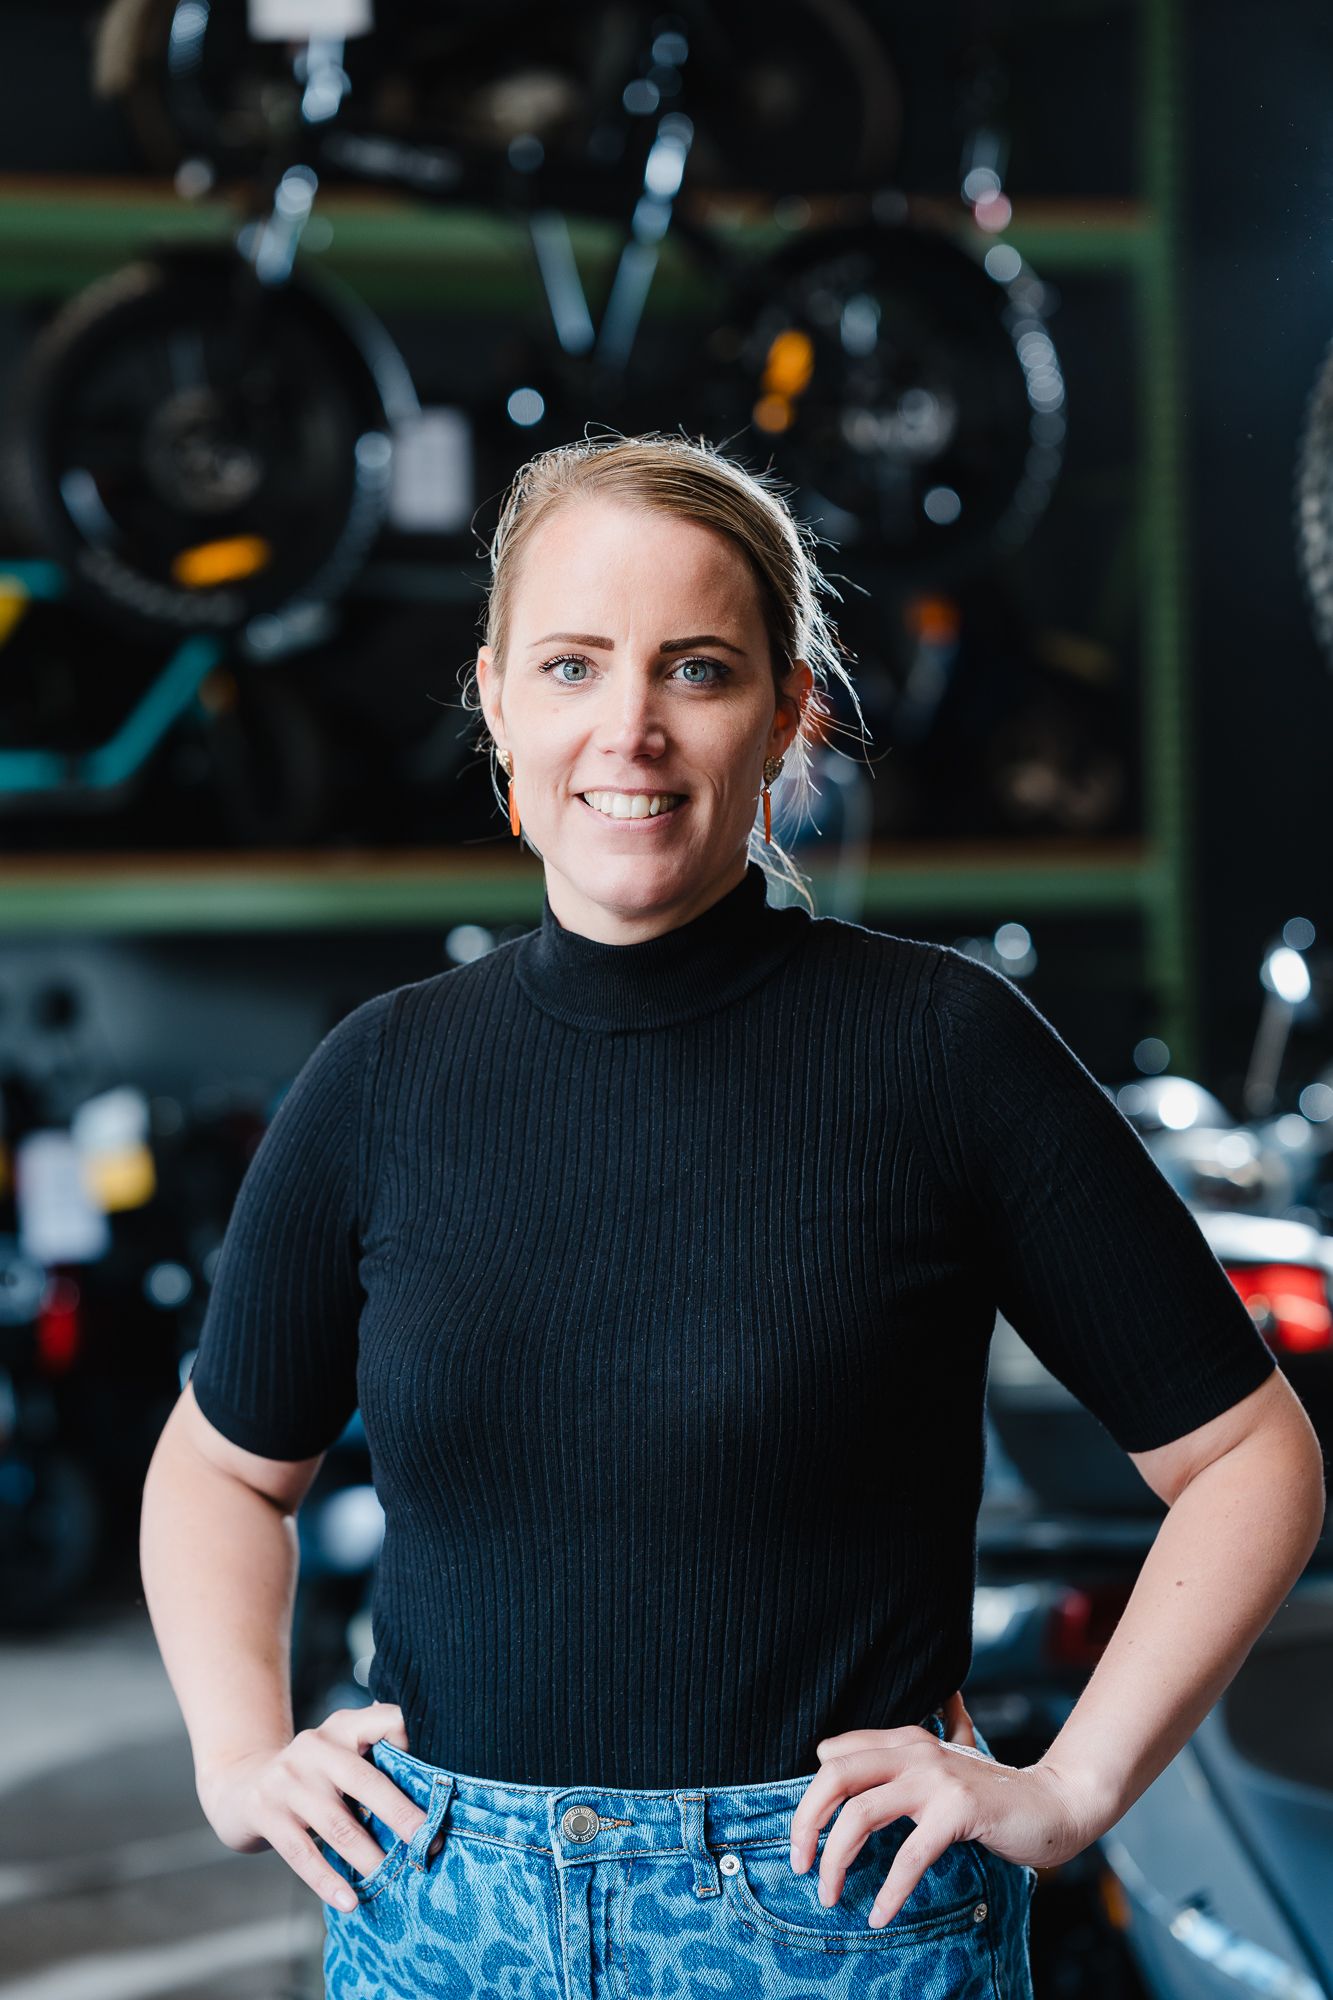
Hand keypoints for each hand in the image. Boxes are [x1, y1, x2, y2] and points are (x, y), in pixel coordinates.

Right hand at [196, 1701, 428, 1913]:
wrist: (240, 1786)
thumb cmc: (310, 1775)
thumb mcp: (338, 1751)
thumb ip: (375, 1751)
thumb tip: (427, 1771)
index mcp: (341, 1727)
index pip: (385, 1721)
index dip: (411, 1743)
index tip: (436, 1780)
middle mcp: (315, 1746)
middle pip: (367, 1781)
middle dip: (402, 1815)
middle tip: (430, 1844)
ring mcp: (287, 1780)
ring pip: (338, 1825)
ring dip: (369, 1857)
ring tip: (392, 1880)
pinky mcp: (266, 1813)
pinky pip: (303, 1854)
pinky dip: (328, 1881)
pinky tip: (350, 1901)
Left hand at [789, 1696, 1093, 1928]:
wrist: (1054, 1804)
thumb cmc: (994, 1792)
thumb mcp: (945, 1762)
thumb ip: (907, 1754)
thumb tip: (848, 1746)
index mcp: (905, 1739)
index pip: (835, 1755)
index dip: (810, 1796)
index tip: (804, 1836)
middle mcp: (915, 1750)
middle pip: (834, 1775)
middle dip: (805, 1821)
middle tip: (799, 1864)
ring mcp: (936, 1778)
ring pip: (860, 1812)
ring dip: (837, 1859)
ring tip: (830, 1895)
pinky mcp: (958, 1810)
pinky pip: (908, 1855)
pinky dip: (889, 1890)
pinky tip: (881, 1915)